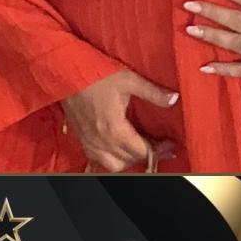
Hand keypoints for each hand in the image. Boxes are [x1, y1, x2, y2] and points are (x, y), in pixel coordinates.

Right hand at [60, 70, 178, 172]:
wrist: (67, 75)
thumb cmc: (97, 76)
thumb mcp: (129, 80)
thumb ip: (153, 92)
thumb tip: (174, 99)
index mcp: (114, 129)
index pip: (141, 151)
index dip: (159, 150)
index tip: (170, 144)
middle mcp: (101, 141)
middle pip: (128, 161)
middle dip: (147, 155)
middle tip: (160, 145)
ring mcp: (90, 143)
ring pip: (113, 165)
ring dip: (129, 160)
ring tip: (141, 148)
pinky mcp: (82, 140)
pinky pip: (98, 160)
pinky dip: (112, 159)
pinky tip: (120, 149)